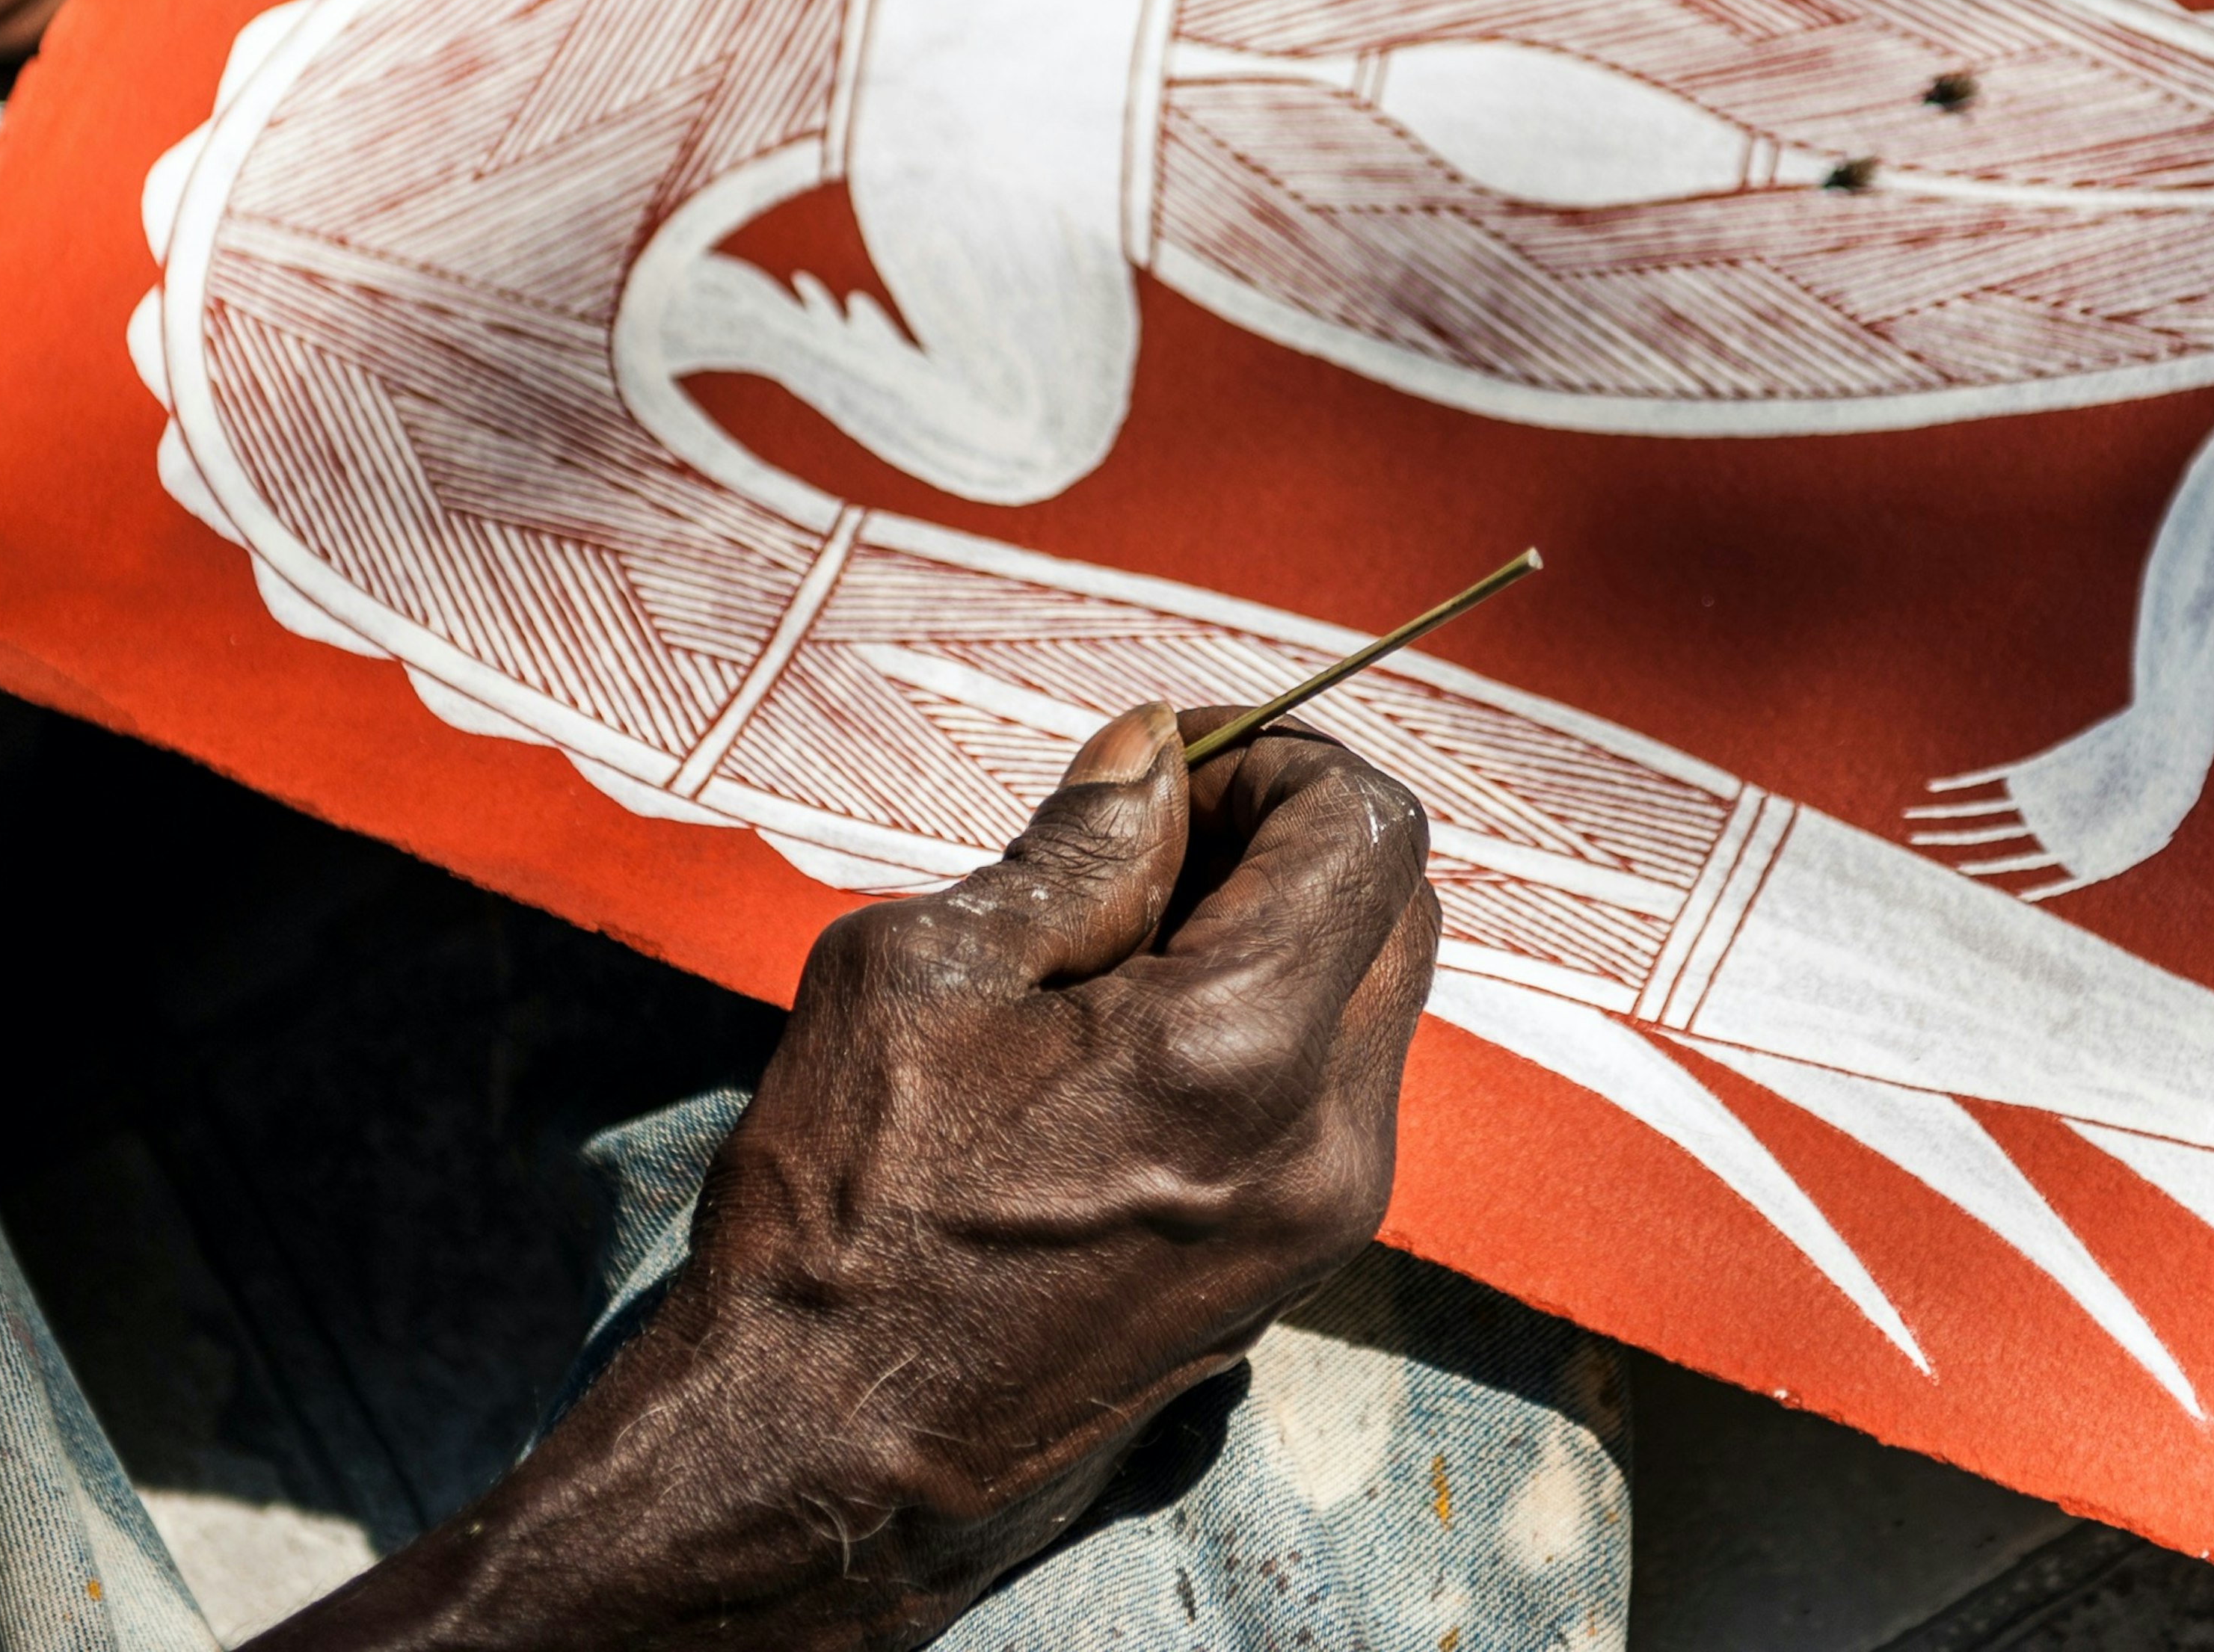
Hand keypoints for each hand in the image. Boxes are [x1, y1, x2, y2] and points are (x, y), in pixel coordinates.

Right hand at [261, 700, 1435, 1651]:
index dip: (1275, 755)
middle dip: (1285, 837)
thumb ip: (1076, 851)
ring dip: (1271, 934)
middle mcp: (1325, 1146)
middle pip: (1396, 910)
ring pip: (1367, 1006)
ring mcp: (1320, 1226)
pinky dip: (1262, 1029)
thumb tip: (1152, 759)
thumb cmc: (842, 1216)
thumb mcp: (916, 973)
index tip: (1169, 767)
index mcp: (1242, 1051)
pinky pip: (1326, 1099)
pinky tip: (1119, 1049)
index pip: (1366, 828)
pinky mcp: (1285, 1276)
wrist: (817, 1457)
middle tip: (1143, 841)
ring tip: (1107, 955)